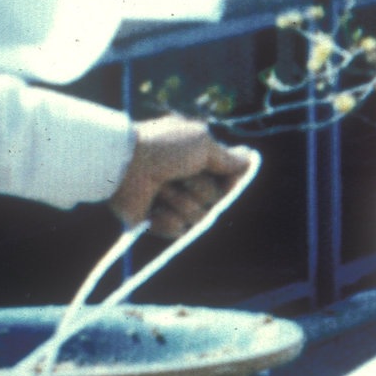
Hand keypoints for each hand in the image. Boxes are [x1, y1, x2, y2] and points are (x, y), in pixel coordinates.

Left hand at [111, 117, 250, 237]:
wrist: (124, 166)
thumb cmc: (164, 148)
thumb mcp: (202, 143)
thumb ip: (228, 157)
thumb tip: (251, 158)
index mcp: (200, 161)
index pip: (231, 180)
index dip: (231, 182)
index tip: (228, 177)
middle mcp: (190, 181)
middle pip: (217, 200)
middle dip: (200, 188)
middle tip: (179, 175)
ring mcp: (174, 203)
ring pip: (199, 216)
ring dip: (180, 201)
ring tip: (160, 188)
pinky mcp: (159, 222)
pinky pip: (179, 231)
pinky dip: (166, 219)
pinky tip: (154, 208)